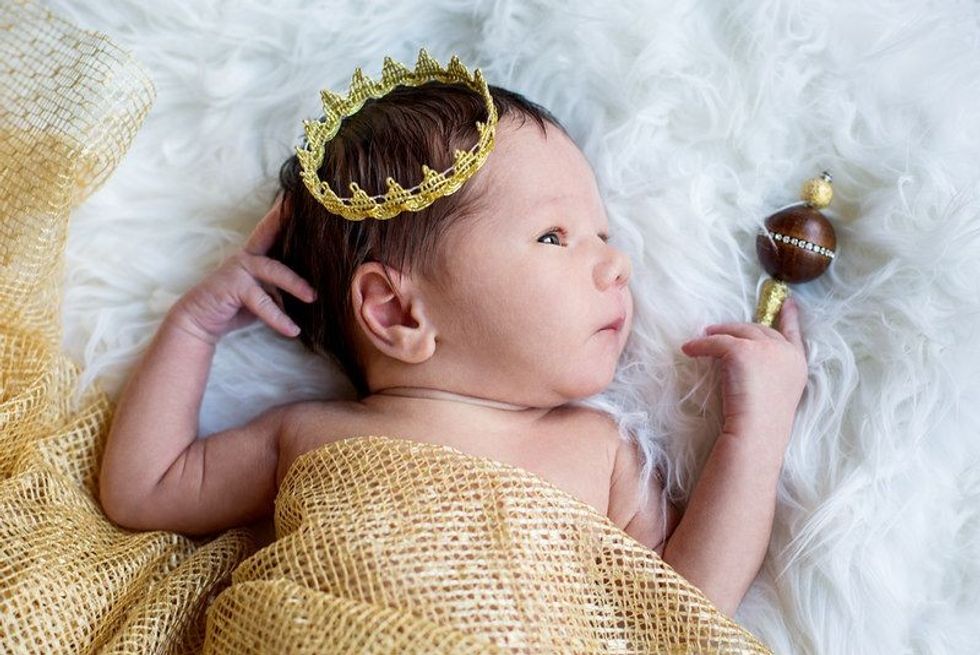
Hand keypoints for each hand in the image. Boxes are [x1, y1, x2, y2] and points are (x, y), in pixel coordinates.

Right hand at [170, 193, 315, 344]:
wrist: (201, 322)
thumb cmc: (236, 307)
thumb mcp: (265, 295)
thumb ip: (282, 287)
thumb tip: (316, 290)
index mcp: (256, 255)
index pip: (274, 230)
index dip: (285, 213)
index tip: (301, 196)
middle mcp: (247, 256)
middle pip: (273, 236)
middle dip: (289, 222)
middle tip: (315, 218)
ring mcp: (239, 269)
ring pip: (274, 271)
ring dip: (295, 285)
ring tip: (313, 298)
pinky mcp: (233, 286)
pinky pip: (262, 302)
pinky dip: (278, 318)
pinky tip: (293, 330)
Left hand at [680, 297, 807, 441]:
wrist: (757, 432)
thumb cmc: (763, 423)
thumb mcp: (776, 392)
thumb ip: (769, 372)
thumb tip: (747, 361)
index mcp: (797, 362)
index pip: (794, 333)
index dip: (789, 317)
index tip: (787, 302)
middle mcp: (785, 351)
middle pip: (758, 330)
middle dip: (738, 329)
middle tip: (719, 330)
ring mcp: (765, 348)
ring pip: (737, 333)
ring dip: (718, 334)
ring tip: (703, 338)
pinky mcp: (741, 351)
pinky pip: (715, 342)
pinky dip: (699, 346)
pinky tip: (689, 350)